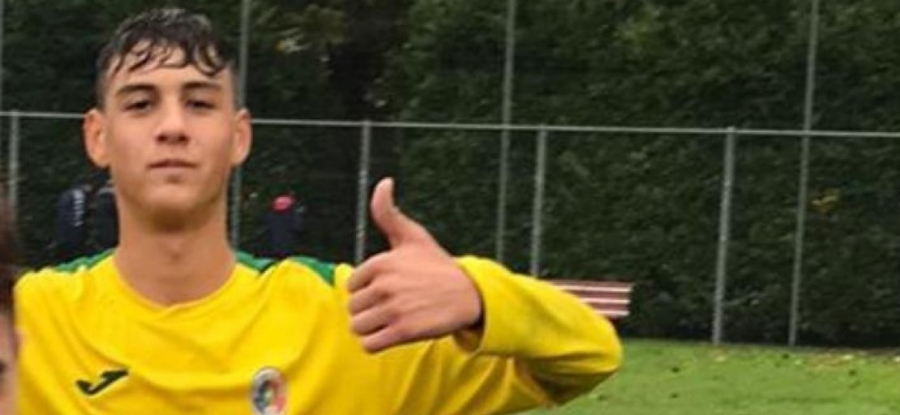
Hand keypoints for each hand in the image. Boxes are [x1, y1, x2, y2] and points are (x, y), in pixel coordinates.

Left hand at [347, 178, 482, 352]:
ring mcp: (394, 309)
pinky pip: (369, 345)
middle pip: (353, 308)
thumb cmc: (437, 266)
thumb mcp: (413, 236)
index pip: (351, 286)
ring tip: (390, 321)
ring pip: (358, 327)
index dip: (367, 290)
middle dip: (368, 311)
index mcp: (382, 262)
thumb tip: (384, 182)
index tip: (388, 289)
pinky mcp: (404, 331)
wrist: (470, 294)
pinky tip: (392, 335)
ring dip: (371, 329)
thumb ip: (388, 212)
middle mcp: (386, 285)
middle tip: (391, 307)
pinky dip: (377, 344)